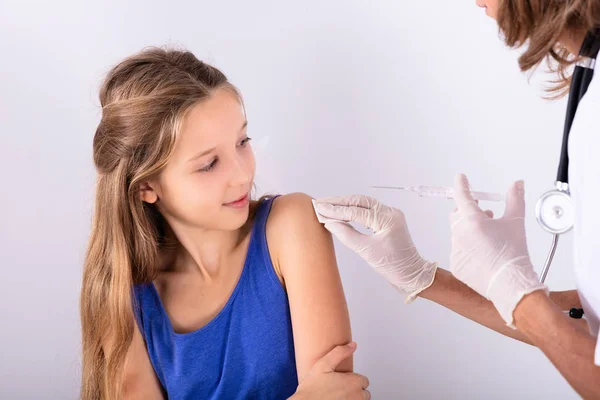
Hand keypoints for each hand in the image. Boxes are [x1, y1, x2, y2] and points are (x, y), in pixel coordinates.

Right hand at [292, 343, 369, 399]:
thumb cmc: (312, 389)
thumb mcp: (323, 365)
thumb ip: (340, 353)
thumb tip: (352, 345)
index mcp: (353, 382)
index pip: (364, 380)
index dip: (353, 379)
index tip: (343, 381)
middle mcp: (357, 396)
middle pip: (364, 393)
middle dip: (355, 390)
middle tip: (339, 389)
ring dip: (353, 398)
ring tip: (338, 396)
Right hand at [314, 195, 436, 301]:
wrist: (411, 273)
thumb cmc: (392, 266)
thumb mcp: (366, 251)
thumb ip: (346, 235)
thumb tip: (329, 223)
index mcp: (387, 219)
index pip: (356, 211)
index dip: (335, 210)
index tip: (319, 208)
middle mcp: (390, 212)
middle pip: (360, 201)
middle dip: (338, 202)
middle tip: (320, 203)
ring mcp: (390, 214)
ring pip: (363, 204)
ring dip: (345, 204)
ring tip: (327, 205)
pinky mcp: (387, 219)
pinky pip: (368, 210)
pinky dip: (353, 210)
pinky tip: (341, 212)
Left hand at [449, 174, 547, 325]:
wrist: (511, 285)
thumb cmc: (514, 255)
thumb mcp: (515, 222)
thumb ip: (515, 199)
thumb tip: (517, 184)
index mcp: (472, 220)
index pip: (462, 196)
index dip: (461, 185)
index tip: (460, 179)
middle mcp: (459, 233)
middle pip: (458, 214)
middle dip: (468, 212)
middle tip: (485, 215)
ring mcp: (455, 249)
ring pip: (458, 233)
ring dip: (469, 231)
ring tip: (488, 237)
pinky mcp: (456, 263)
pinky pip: (458, 250)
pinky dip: (468, 249)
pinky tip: (484, 254)